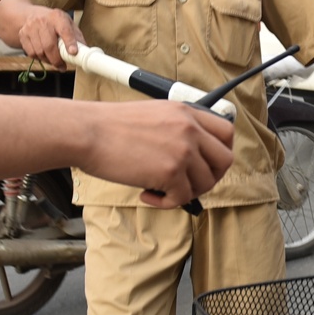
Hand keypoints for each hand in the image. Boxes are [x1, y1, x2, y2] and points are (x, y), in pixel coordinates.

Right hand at [17, 7, 82, 64]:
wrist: (29, 14)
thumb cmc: (53, 21)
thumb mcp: (67, 23)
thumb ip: (76, 37)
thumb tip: (85, 52)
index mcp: (57, 17)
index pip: (64, 30)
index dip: (69, 42)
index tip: (73, 53)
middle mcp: (43, 21)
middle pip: (49, 45)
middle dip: (57, 59)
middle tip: (62, 66)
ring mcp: (30, 28)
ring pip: (39, 52)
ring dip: (48, 61)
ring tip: (54, 61)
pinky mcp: (23, 35)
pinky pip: (31, 53)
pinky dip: (39, 58)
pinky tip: (44, 56)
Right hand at [80, 100, 235, 206]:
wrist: (87, 132)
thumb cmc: (109, 126)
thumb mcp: (153, 114)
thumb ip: (177, 129)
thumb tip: (190, 156)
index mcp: (186, 111)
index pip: (226, 131)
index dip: (220, 152)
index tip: (207, 163)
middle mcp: (190, 128)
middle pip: (225, 160)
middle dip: (210, 177)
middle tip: (189, 183)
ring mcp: (183, 150)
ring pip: (206, 183)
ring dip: (186, 192)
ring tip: (161, 189)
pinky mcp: (171, 172)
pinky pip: (183, 198)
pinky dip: (167, 203)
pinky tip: (147, 195)